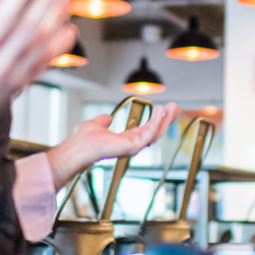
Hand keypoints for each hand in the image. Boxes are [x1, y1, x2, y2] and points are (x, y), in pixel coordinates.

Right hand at [0, 0, 75, 131]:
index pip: (0, 22)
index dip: (17, 0)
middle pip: (27, 30)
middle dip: (46, 4)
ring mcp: (13, 75)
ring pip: (40, 45)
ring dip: (57, 20)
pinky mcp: (22, 82)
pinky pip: (45, 63)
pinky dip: (60, 46)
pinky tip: (69, 29)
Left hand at [47, 102, 180, 188]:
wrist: (78, 146)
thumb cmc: (84, 139)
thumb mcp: (97, 124)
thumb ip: (104, 121)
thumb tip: (107, 117)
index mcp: (125, 140)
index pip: (147, 129)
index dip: (157, 119)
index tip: (165, 108)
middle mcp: (132, 145)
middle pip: (155, 132)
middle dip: (166, 120)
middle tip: (175, 107)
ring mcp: (133, 147)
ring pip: (155, 133)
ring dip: (165, 120)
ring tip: (171, 107)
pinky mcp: (132, 146)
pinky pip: (149, 134)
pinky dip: (156, 122)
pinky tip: (160, 112)